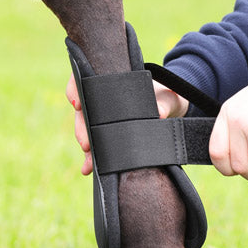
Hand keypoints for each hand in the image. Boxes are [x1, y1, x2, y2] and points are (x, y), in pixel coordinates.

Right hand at [65, 77, 186, 176]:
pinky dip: (91, 157)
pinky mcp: (107, 134)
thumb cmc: (167, 97)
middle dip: (81, 128)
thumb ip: (164, 104)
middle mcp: (103, 99)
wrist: (172, 109)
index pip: (86, 79)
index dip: (76, 89)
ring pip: (86, 129)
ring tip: (88, 163)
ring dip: (85, 146)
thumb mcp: (167, 98)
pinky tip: (88, 169)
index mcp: (113, 81)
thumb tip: (159, 114)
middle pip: (83, 110)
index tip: (76, 104)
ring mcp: (103, 117)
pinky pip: (95, 144)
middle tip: (86, 144)